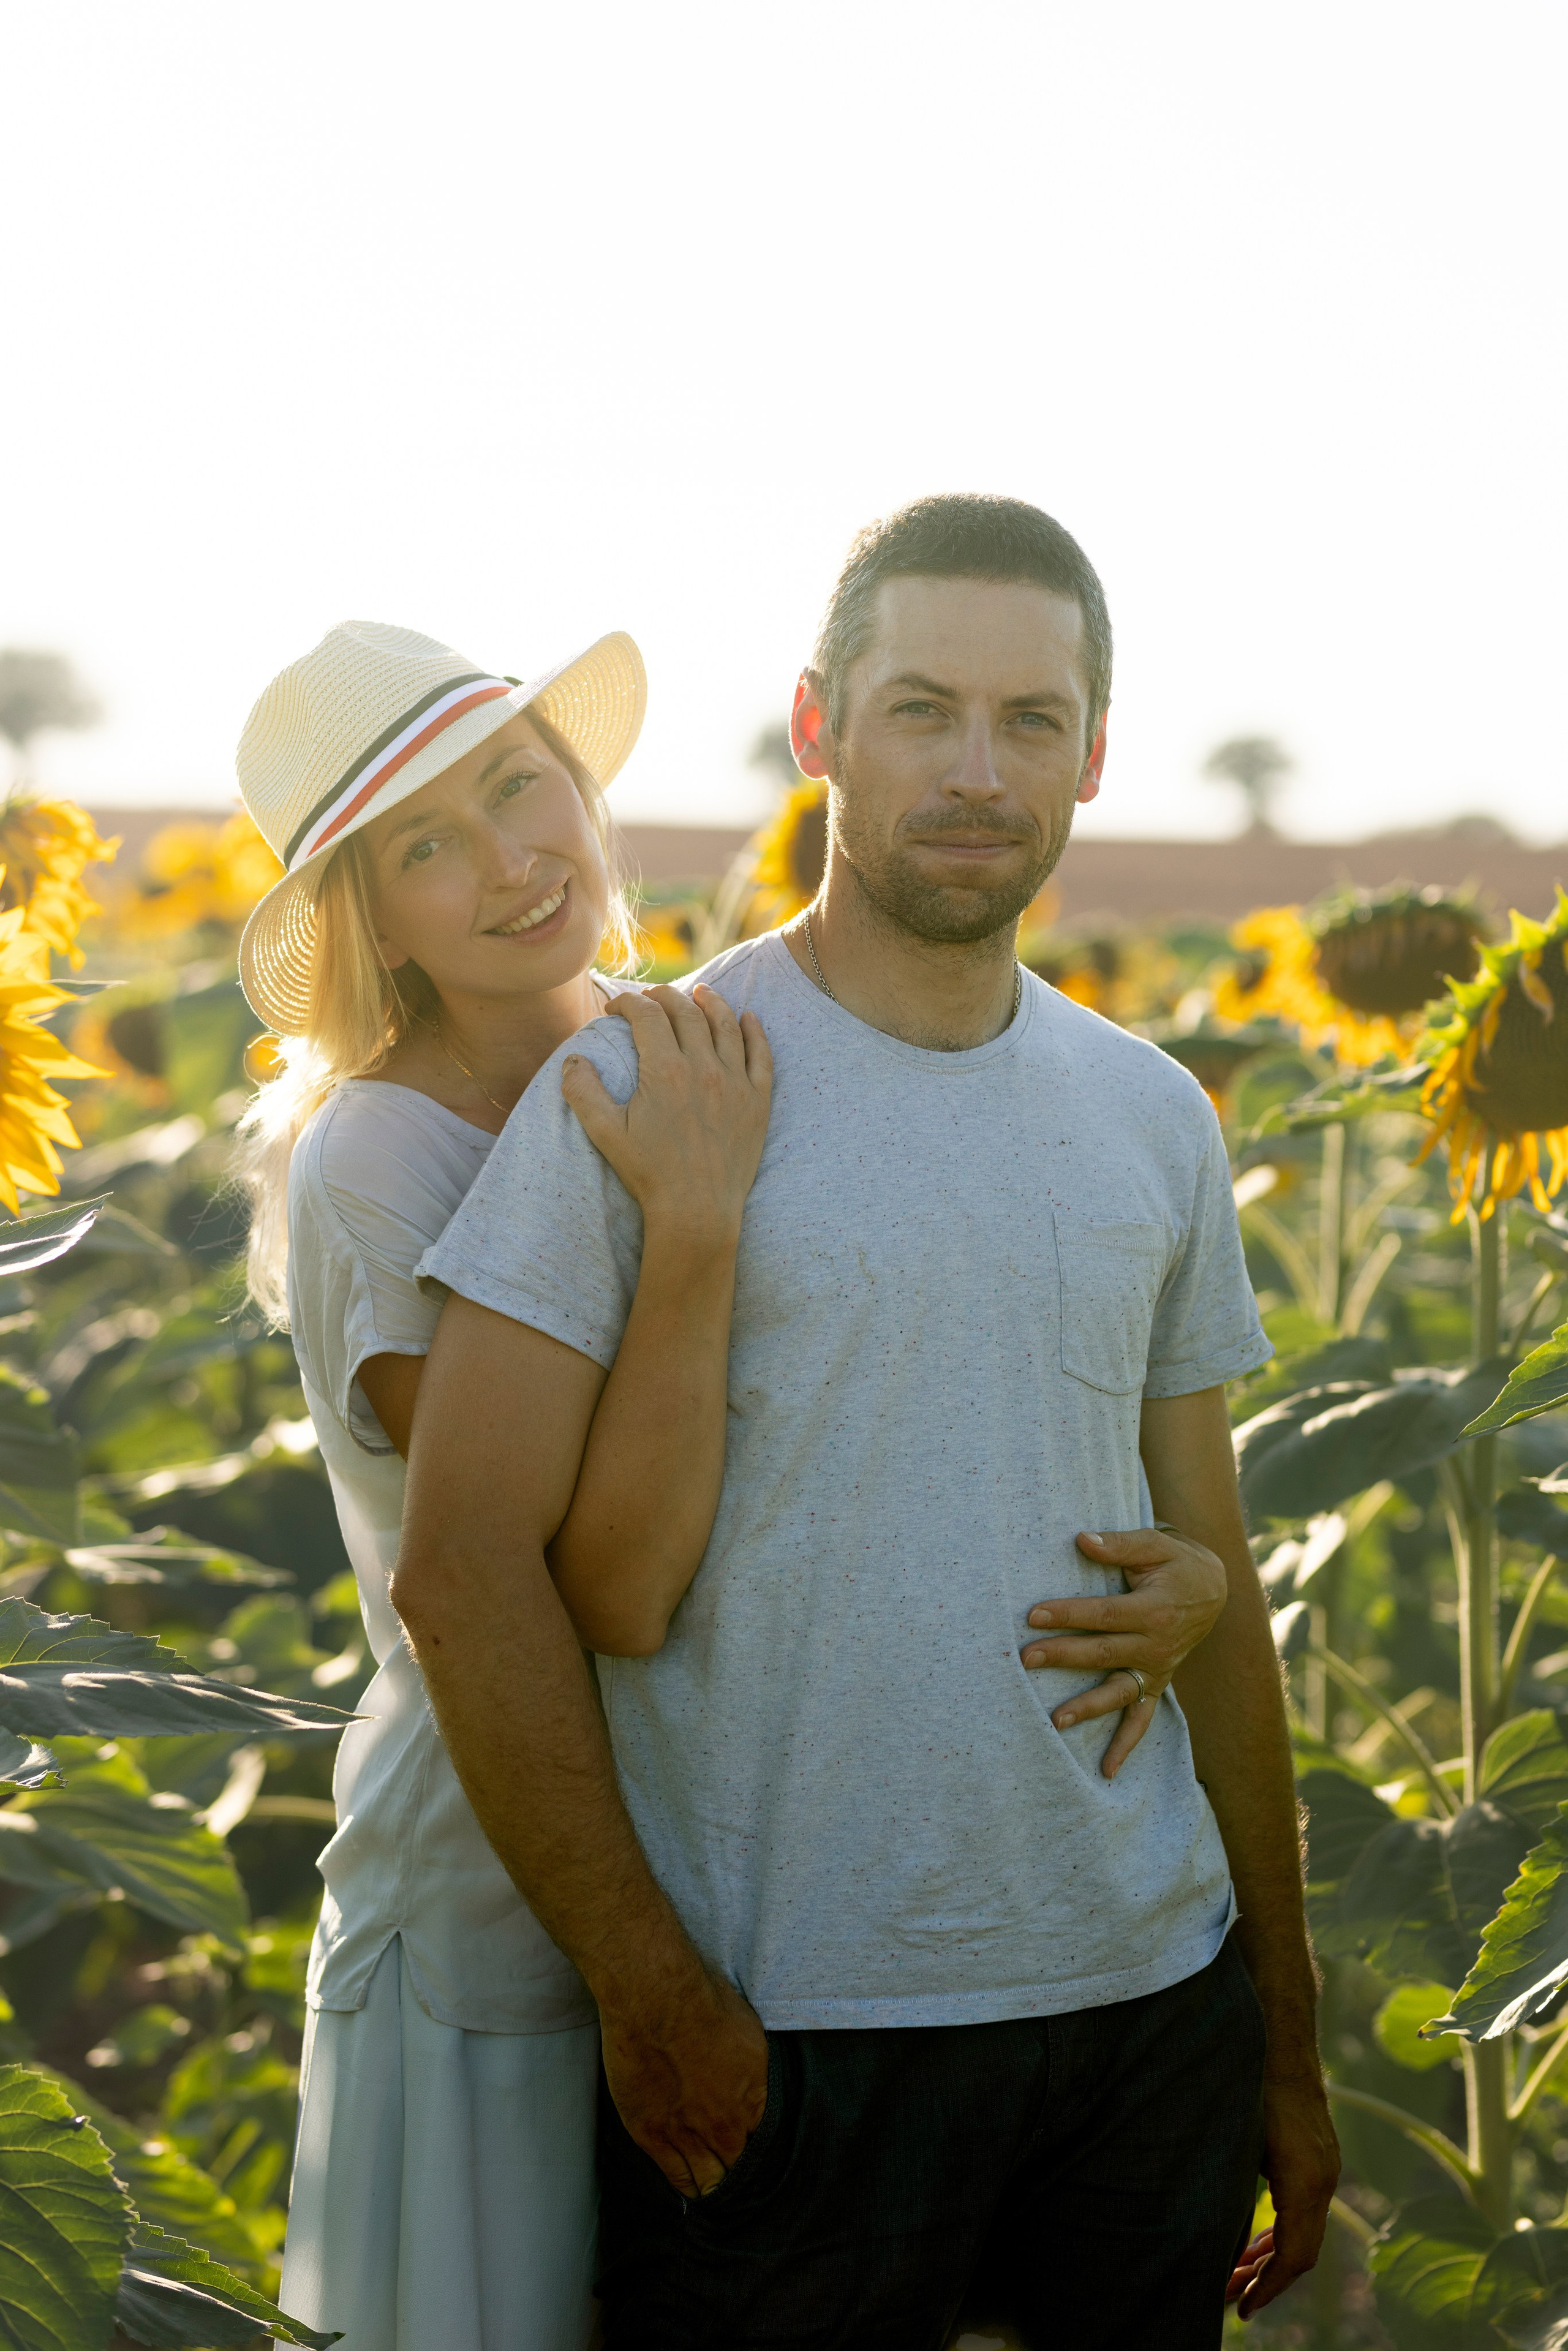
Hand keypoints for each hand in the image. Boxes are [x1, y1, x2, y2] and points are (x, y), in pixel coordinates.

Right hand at [561, 984, 772, 1244]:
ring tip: (701, 993)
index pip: (647, 1015)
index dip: (628, 1002)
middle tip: (653, 997)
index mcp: (665, 1070)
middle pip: (686, 1012)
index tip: (617, 1007)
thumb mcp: (605, 1133)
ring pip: (726, 1025)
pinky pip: (761, 1055)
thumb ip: (583, 1092)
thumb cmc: (649, 1174)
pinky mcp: (758, 1101)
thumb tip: (573, 1059)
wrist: (697, 1211)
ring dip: (711, 1002)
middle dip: (665, 997)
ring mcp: (736, 1082)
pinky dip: (755, 1032)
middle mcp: (704, 1068)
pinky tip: (748, 1018)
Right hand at [600, 1964, 769, 2196]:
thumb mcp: (748, 2031)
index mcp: (754, 2097)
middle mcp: (726, 2124)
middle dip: (741, 2173)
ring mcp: (688, 2134)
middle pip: (740, 2167)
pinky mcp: (653, 2136)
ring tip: (717, 2192)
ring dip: (715, 2187)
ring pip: (710, 2180)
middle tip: (739, 2178)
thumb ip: (754, 2067)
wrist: (656, 2001)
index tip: (757, 2152)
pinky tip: (691, 2191)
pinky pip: (676, 2176)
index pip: (766, 2142)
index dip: (761, 2149)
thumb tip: (754, 2079)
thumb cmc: (702, 2000)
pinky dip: (686, 2187)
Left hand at [1020, 1524, 1227, 1776]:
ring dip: (1088, 1707)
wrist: (1212, 1587)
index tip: (1033, 1615)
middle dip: (1063, 1656)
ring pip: (1119, 1692)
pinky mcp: (1157, 1682)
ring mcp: (1158, 1668)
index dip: (1068, 1614)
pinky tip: (1107, 1770)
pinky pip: (1142, 1717)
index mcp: (1155, 1610)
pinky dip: (1126, 1744)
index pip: (1104, 1615)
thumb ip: (1118, 1545)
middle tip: (1025, 1658)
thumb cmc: (1175, 1561)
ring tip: (1055, 1721)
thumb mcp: (1154, 1544)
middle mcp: (1158, 1645)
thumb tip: (1082, 1540)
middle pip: (1103, 1653)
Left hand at [1226, 2072, 1339, 2316]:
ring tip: (1236, 2276)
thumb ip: (1231, 2188)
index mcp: (1304, 2180)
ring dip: (1271, 2258)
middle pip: (1301, 2252)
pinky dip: (1280, 2233)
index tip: (1240, 2306)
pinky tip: (1254, 2242)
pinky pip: (1304, 2211)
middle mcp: (1323, 2178)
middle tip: (1228, 2298)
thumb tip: (1211, 2237)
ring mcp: (1325, 2168)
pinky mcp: (1320, 2158)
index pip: (1295, 2255)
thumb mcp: (1236, 2137)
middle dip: (1265, 2280)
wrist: (1278, 2035)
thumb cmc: (1249, 2082)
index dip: (1268, 2287)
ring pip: (1304, 2233)